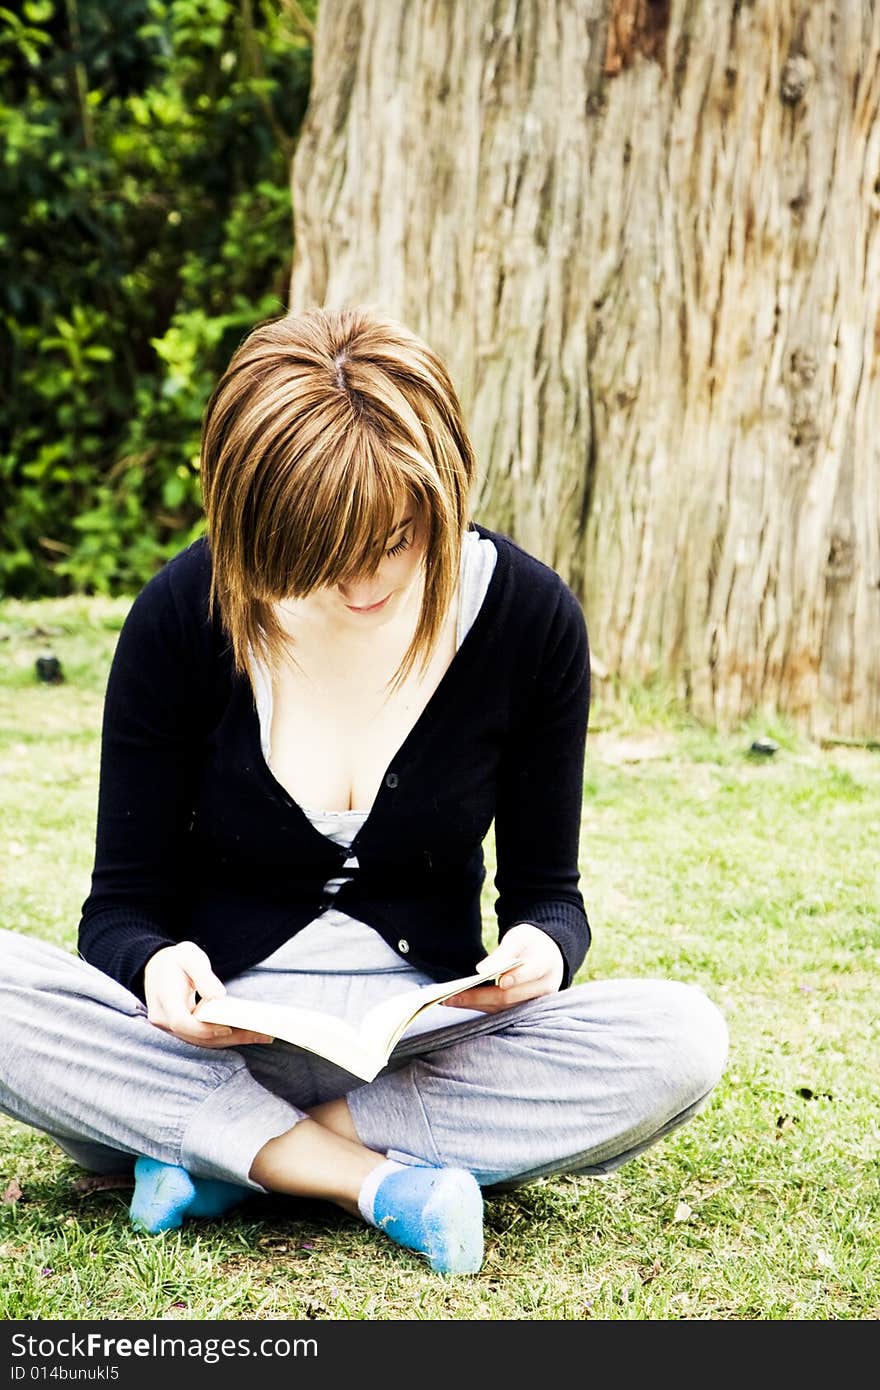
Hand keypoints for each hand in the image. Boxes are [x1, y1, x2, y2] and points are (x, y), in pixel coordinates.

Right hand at [143, 941, 271, 1048]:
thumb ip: (203, 976)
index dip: (204, 1028)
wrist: (157, 966)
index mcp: (164, 998)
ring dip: (232, 1040)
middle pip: (196, 1037)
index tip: (227, 1028)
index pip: (181, 1022)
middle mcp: (163, 1019)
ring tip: (262, 1035)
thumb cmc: (176, 960)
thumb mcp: (189, 957)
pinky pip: (204, 1038)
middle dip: (229, 1037)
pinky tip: (248, 1033)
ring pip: (203, 1041)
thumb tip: (218, 998)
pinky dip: (226, 1037)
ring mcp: (171, 1028)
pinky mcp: (183, 1030)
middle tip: (261, 1034)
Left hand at [441, 922, 563, 1013]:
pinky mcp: (524, 1010)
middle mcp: (544, 988)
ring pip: (503, 1009)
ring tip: (449, 1001)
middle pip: (510, 997)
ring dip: (476, 1005)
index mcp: (546, 963)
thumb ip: (504, 952)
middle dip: (479, 997)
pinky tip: (462, 1003)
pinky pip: (502, 1012)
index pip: (531, 972)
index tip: (495, 980)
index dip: (515, 978)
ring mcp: (535, 1003)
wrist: (548, 955)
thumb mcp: (519, 937)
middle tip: (451, 996)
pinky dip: (481, 1007)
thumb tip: (482, 970)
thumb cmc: (530, 942)